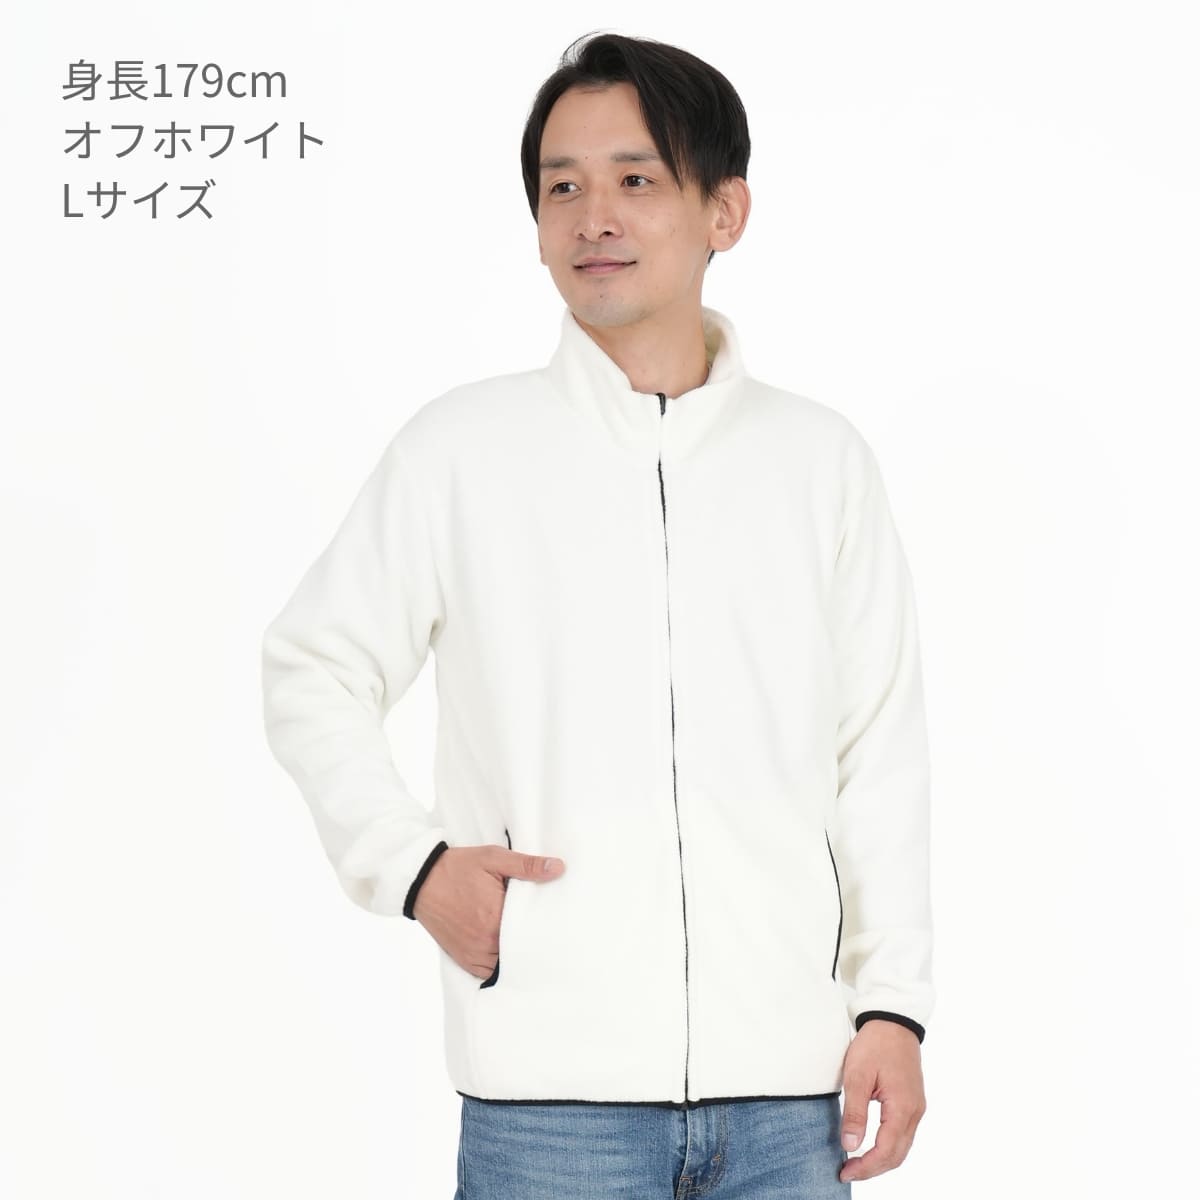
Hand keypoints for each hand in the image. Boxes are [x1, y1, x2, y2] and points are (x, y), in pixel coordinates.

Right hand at [412, 844, 565, 979]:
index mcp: (496, 919)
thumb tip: (558, 868)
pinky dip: (499, 964)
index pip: (533, 932)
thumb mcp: (494, 859)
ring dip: (515, 955)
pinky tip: (507, 951)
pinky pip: (489, 972)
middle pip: (521, 951)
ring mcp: (473, 954)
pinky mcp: (464, 959)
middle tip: (546, 931)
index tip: (554, 922)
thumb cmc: (458, 868)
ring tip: (527, 941)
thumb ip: (527, 866)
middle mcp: (486, 943)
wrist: (421, 880)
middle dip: (531, 942)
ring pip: (506, 965)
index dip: (544, 927)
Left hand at [838, 1019, 925, 1182]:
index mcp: (903, 1107)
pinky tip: (870, 1146)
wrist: (893, 1021)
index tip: (845, 1172)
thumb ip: (855, 1112)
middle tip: (848, 1172)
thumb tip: (850, 1146)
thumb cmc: (875, 1044)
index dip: (866, 1166)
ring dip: (881, 1160)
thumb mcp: (857, 1075)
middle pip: (897, 1155)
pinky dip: (887, 1147)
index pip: (886, 1151)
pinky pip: (902, 1134)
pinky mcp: (912, 1102)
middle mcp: (914, 1112)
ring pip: (902, 1147)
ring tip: (856, 1164)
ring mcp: (916, 1108)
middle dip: (873, 1168)